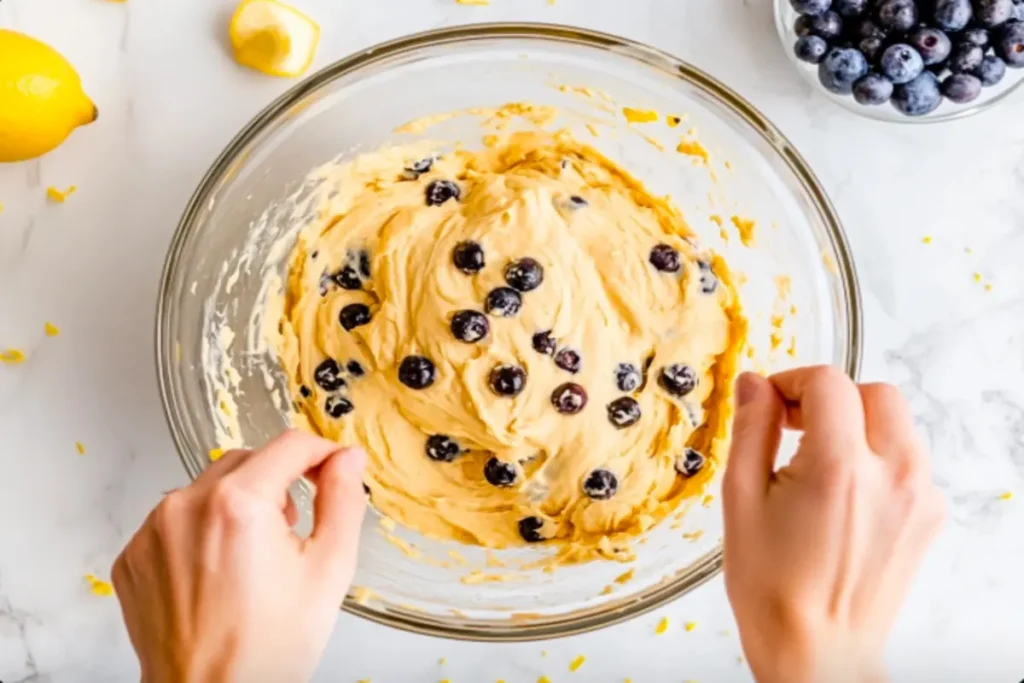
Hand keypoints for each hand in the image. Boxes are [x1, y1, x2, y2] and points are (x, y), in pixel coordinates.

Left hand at [113, 430, 366, 682]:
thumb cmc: (266, 650)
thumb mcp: (328, 572)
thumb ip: (342, 502)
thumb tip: (346, 460)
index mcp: (238, 504)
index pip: (289, 445)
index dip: (321, 452)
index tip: (332, 467)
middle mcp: (186, 507)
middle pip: (247, 461)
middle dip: (277, 483)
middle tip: (293, 530)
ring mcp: (152, 532)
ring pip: (208, 488)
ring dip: (236, 505)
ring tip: (253, 558)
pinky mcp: (133, 556)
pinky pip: (175, 520)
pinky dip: (201, 532)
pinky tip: (219, 572)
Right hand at [722, 367, 944, 682]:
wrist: (818, 649)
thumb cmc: (773, 587)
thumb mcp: (741, 500)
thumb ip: (751, 429)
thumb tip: (754, 384)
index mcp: (839, 468)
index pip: (828, 382)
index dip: (791, 382)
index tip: (770, 402)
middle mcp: (892, 477)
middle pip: (874, 392)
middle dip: (830, 397)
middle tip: (793, 423)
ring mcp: (919, 497)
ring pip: (897, 423)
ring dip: (857, 425)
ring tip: (817, 461)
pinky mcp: (929, 516)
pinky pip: (908, 460)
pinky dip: (877, 457)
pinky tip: (842, 491)